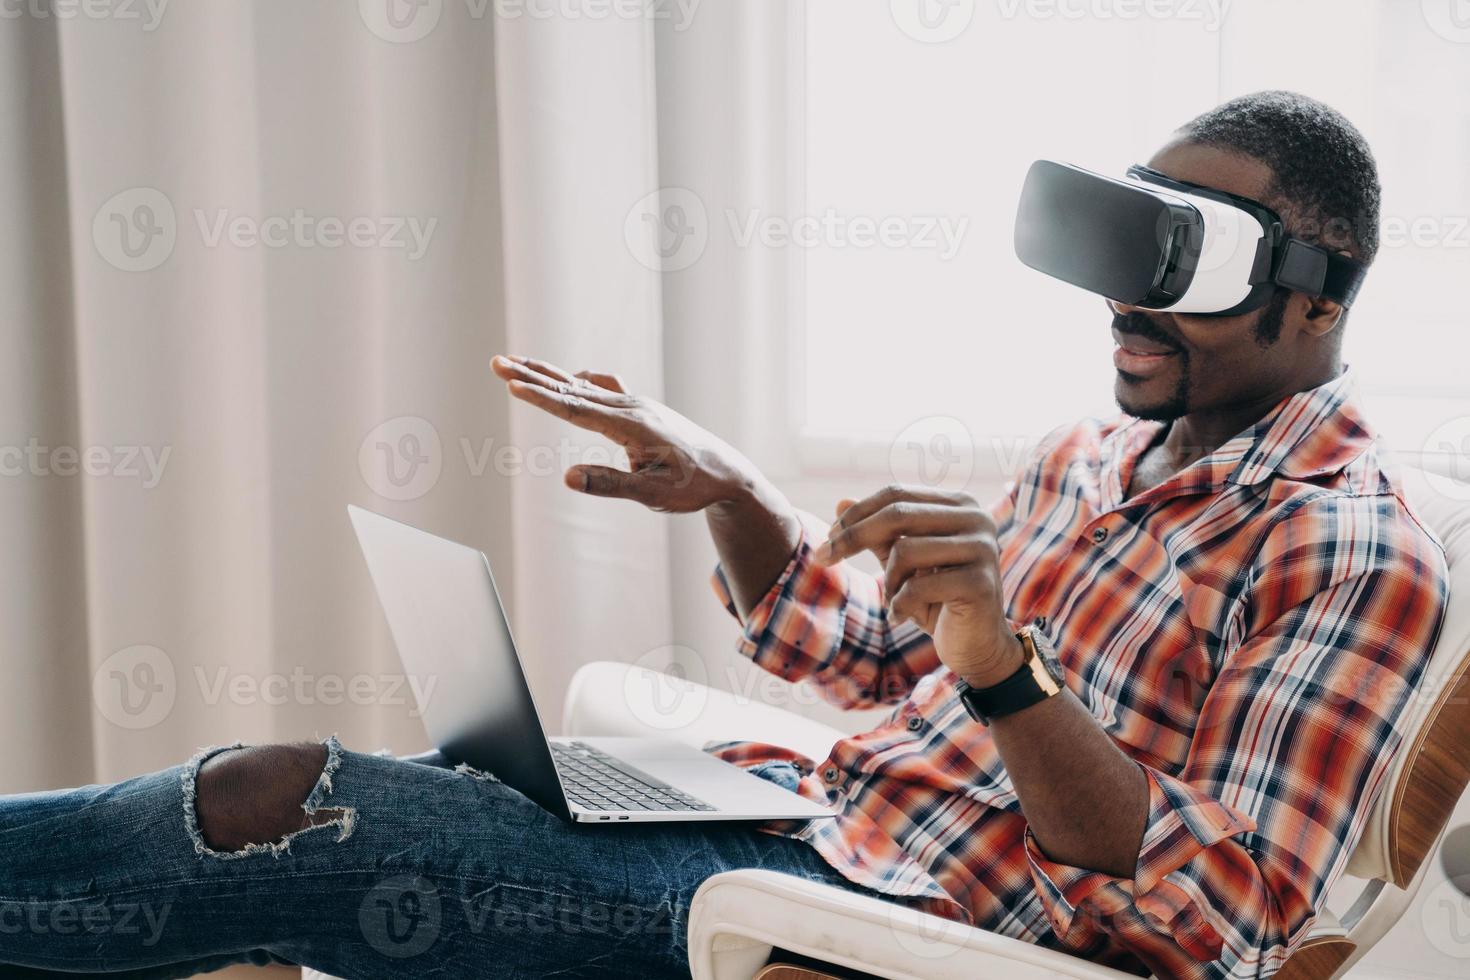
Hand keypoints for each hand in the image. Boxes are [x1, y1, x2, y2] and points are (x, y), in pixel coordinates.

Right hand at [490, 354, 762, 513]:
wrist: (727, 471)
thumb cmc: (693, 486)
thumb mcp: (653, 495)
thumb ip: (610, 485)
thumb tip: (567, 477)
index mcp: (631, 425)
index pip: (576, 410)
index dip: (541, 398)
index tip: (512, 384)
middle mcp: (630, 407)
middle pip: (572, 389)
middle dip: (532, 376)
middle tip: (496, 363)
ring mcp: (635, 404)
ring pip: (583, 386)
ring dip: (548, 375)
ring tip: (517, 363)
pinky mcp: (639, 408)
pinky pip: (602, 388)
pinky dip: (578, 382)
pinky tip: (570, 382)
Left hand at [813, 485, 1021, 686]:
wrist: (978, 647)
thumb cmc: (938, 600)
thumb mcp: (903, 564)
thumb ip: (877, 533)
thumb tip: (840, 502)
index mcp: (960, 504)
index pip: (897, 494)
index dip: (857, 514)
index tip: (827, 537)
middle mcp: (977, 518)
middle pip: (897, 514)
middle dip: (853, 537)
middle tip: (823, 558)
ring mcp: (982, 548)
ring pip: (905, 550)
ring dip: (888, 581)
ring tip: (893, 601)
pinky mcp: (980, 583)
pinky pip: (918, 586)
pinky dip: (899, 605)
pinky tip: (900, 618)